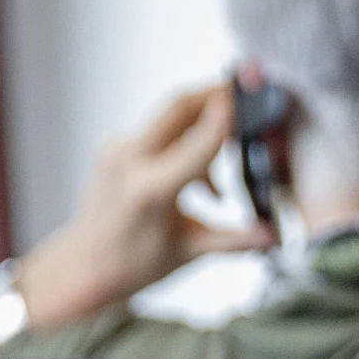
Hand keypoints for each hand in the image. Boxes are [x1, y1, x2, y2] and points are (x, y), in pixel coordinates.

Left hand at [21, 82, 273, 324]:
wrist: (85, 266)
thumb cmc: (133, 264)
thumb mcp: (191, 251)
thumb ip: (237, 239)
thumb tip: (273, 235)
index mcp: (151, 189)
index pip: (198, 141)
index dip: (227, 118)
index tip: (250, 99)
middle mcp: (130, 162)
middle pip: (178, 106)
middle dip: (214, 94)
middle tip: (244, 92)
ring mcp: (118, 151)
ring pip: (170, 117)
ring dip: (202, 126)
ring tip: (224, 166)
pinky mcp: (115, 148)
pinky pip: (157, 132)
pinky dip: (184, 142)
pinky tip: (199, 177)